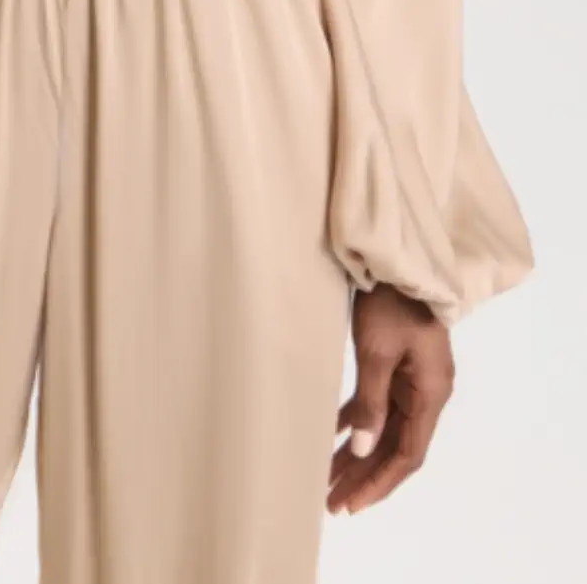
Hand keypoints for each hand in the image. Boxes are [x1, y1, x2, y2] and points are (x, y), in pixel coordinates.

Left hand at [328, 283, 454, 514]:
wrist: (396, 255)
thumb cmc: (390, 301)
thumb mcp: (378, 351)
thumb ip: (372, 402)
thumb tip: (364, 450)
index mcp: (431, 392)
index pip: (408, 454)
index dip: (379, 482)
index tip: (351, 503)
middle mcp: (427, 391)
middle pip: (396, 445)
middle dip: (365, 474)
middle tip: (332, 501)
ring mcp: (413, 377)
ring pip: (385, 427)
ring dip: (359, 451)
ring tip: (328, 478)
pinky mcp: (398, 362)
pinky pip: (378, 403)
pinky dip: (358, 420)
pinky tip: (334, 434)